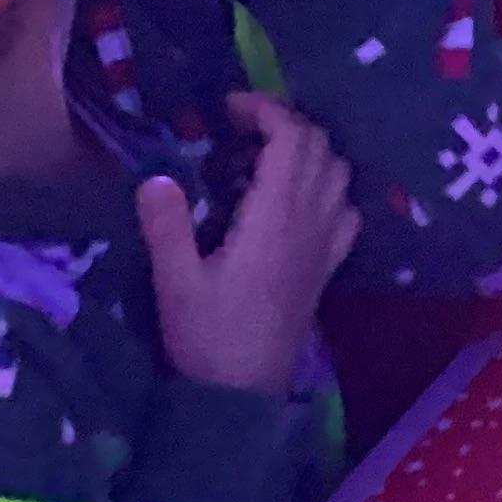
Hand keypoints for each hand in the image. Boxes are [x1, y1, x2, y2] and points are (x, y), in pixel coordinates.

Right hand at [138, 97, 359, 396]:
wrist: (243, 393)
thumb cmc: (207, 337)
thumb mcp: (174, 281)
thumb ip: (166, 225)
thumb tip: (156, 175)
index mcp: (276, 215)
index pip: (292, 138)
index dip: (267, 110)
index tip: (230, 107)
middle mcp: (312, 220)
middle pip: (319, 145)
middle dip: (285, 122)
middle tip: (240, 127)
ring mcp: (327, 242)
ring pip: (338, 171)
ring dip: (309, 149)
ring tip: (265, 156)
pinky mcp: (329, 265)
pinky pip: (346, 207)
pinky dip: (328, 186)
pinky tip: (298, 199)